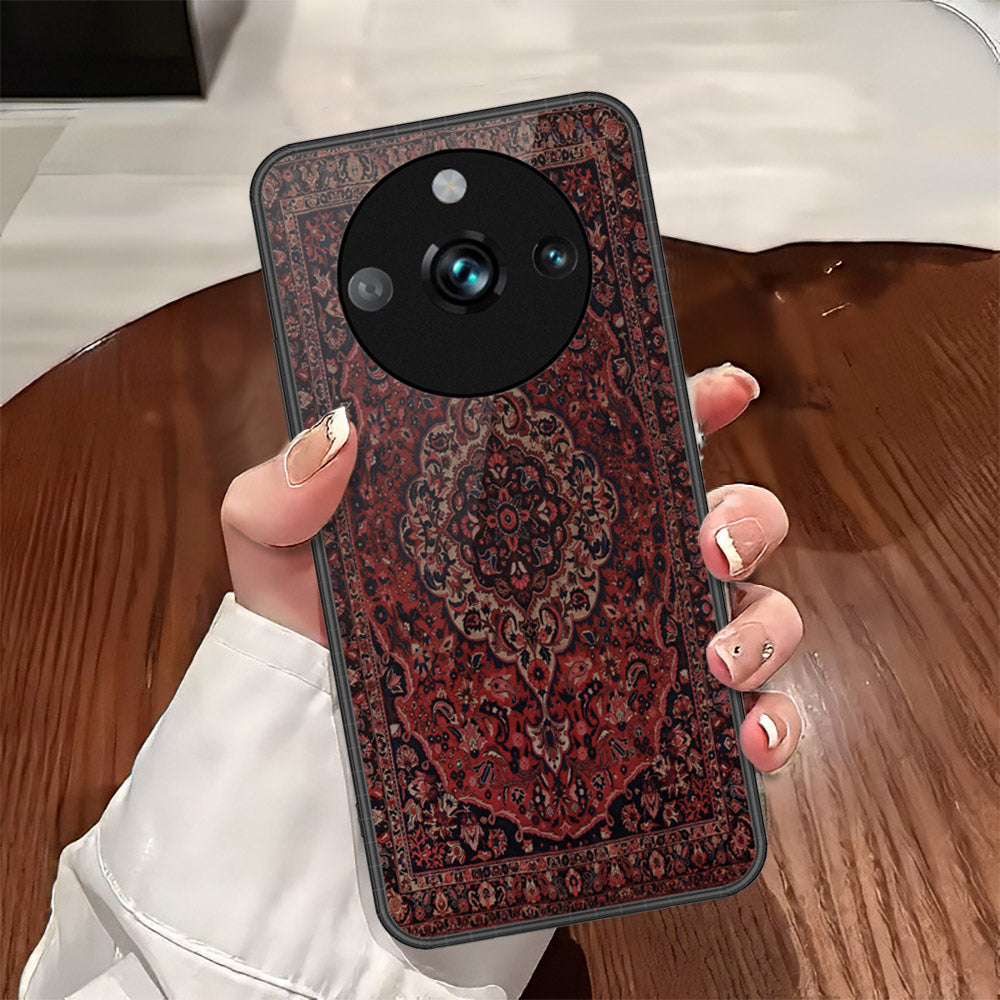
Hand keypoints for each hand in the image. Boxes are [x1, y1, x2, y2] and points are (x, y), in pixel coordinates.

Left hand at [221, 365, 801, 772]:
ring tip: (718, 655)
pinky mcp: (649, 724)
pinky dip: (769, 721)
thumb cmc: (324, 639)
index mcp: (543, 506)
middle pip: (722, 515)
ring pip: (753, 609)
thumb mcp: (287, 553)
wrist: (329, 750)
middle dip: (744, 518)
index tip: (723, 386)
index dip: (693, 400)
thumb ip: (285, 489)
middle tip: (706, 541)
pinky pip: (744, 715)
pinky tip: (746, 735)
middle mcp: (609, 566)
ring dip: (764, 623)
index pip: (636, 437)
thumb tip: (334, 433)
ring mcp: (638, 644)